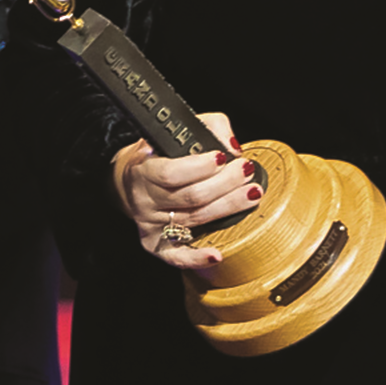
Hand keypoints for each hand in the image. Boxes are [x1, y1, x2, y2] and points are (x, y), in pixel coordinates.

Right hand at [114, 120, 253, 279]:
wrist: (133, 179)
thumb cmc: (160, 154)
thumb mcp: (175, 132)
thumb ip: (207, 127)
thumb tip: (232, 146)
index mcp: (144, 169)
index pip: (171, 173)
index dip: (200, 167)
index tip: (223, 157)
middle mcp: (145, 198)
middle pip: (190, 197)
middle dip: (225, 183)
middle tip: (246, 171)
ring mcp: (150, 223)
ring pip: (194, 219)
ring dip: (228, 207)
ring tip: (252, 193)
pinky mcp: (155, 243)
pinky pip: (175, 255)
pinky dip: (195, 257)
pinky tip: (216, 255)